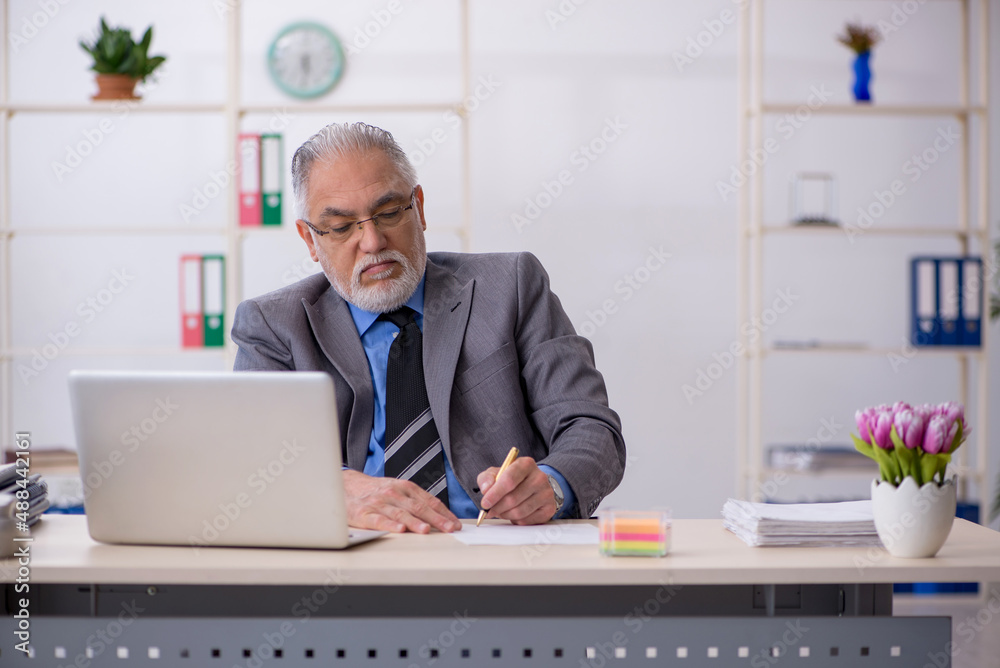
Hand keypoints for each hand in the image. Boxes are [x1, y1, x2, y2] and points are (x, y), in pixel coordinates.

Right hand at [342, 470, 461, 533]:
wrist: (345, 485)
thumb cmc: (375, 491)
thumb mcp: (397, 490)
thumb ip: (414, 500)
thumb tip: (438, 516)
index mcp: (405, 487)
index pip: (429, 501)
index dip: (444, 512)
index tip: (455, 523)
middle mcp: (394, 494)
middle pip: (418, 507)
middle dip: (436, 519)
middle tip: (449, 528)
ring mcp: (379, 503)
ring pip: (400, 513)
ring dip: (415, 522)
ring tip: (426, 530)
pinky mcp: (364, 513)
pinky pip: (378, 519)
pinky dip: (389, 524)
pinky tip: (399, 530)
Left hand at [477, 457, 556, 524]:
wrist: (532, 485)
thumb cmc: (511, 479)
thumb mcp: (496, 473)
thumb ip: (487, 479)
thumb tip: (486, 489)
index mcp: (526, 464)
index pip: (509, 480)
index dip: (495, 494)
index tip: (485, 503)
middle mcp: (539, 477)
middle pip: (513, 498)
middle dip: (497, 507)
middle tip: (489, 511)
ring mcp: (546, 493)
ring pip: (519, 511)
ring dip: (505, 514)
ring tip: (501, 511)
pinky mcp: (549, 508)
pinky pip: (527, 520)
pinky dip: (516, 520)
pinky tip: (513, 513)